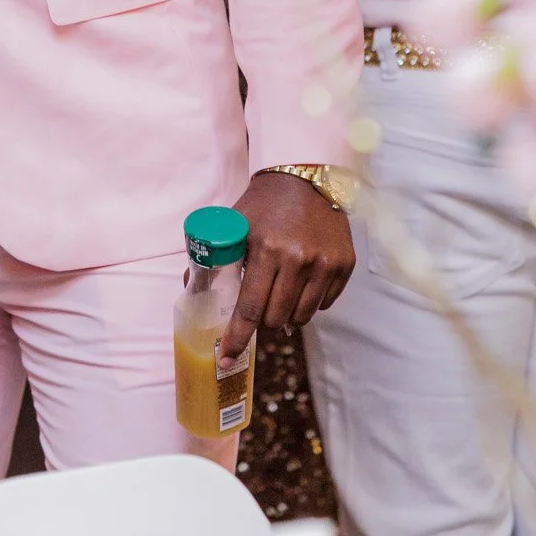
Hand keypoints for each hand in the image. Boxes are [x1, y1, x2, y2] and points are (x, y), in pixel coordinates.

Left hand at [220, 172, 354, 359]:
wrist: (304, 178)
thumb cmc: (263, 205)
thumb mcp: (235, 226)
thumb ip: (215, 258)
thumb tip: (191, 291)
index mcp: (267, 249)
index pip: (250, 307)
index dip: (237, 337)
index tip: (226, 358)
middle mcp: (299, 259)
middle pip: (277, 318)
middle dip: (264, 321)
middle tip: (259, 307)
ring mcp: (325, 263)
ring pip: (302, 316)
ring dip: (287, 314)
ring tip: (281, 292)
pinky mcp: (345, 264)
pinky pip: (324, 304)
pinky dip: (309, 301)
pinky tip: (302, 281)